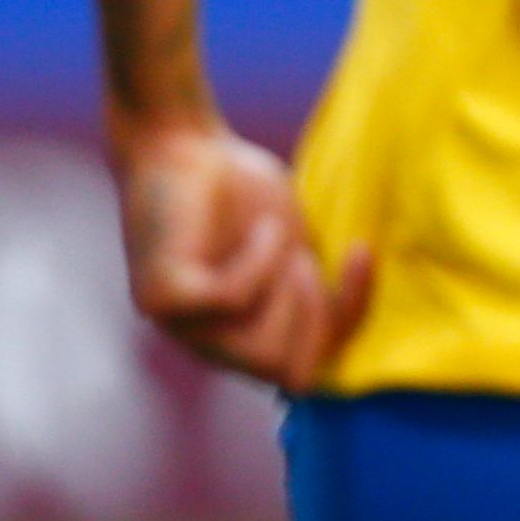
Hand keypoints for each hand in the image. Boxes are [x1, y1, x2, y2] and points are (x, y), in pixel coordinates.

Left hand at [112, 113, 370, 390]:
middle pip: (285, 372)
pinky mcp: (161, 296)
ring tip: (276, 238)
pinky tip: (259, 227)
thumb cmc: (245, 195)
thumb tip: (339, 339)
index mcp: (237, 342)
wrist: (186, 144)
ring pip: (261, 352)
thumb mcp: (298, 254)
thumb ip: (316, 300)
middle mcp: (203, 344)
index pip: (301, 375)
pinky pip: (233, 301)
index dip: (339, 324)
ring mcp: (177, 325)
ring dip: (287, 291)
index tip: (357, 255)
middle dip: (312, 312)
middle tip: (301, 254)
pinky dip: (259, 259)